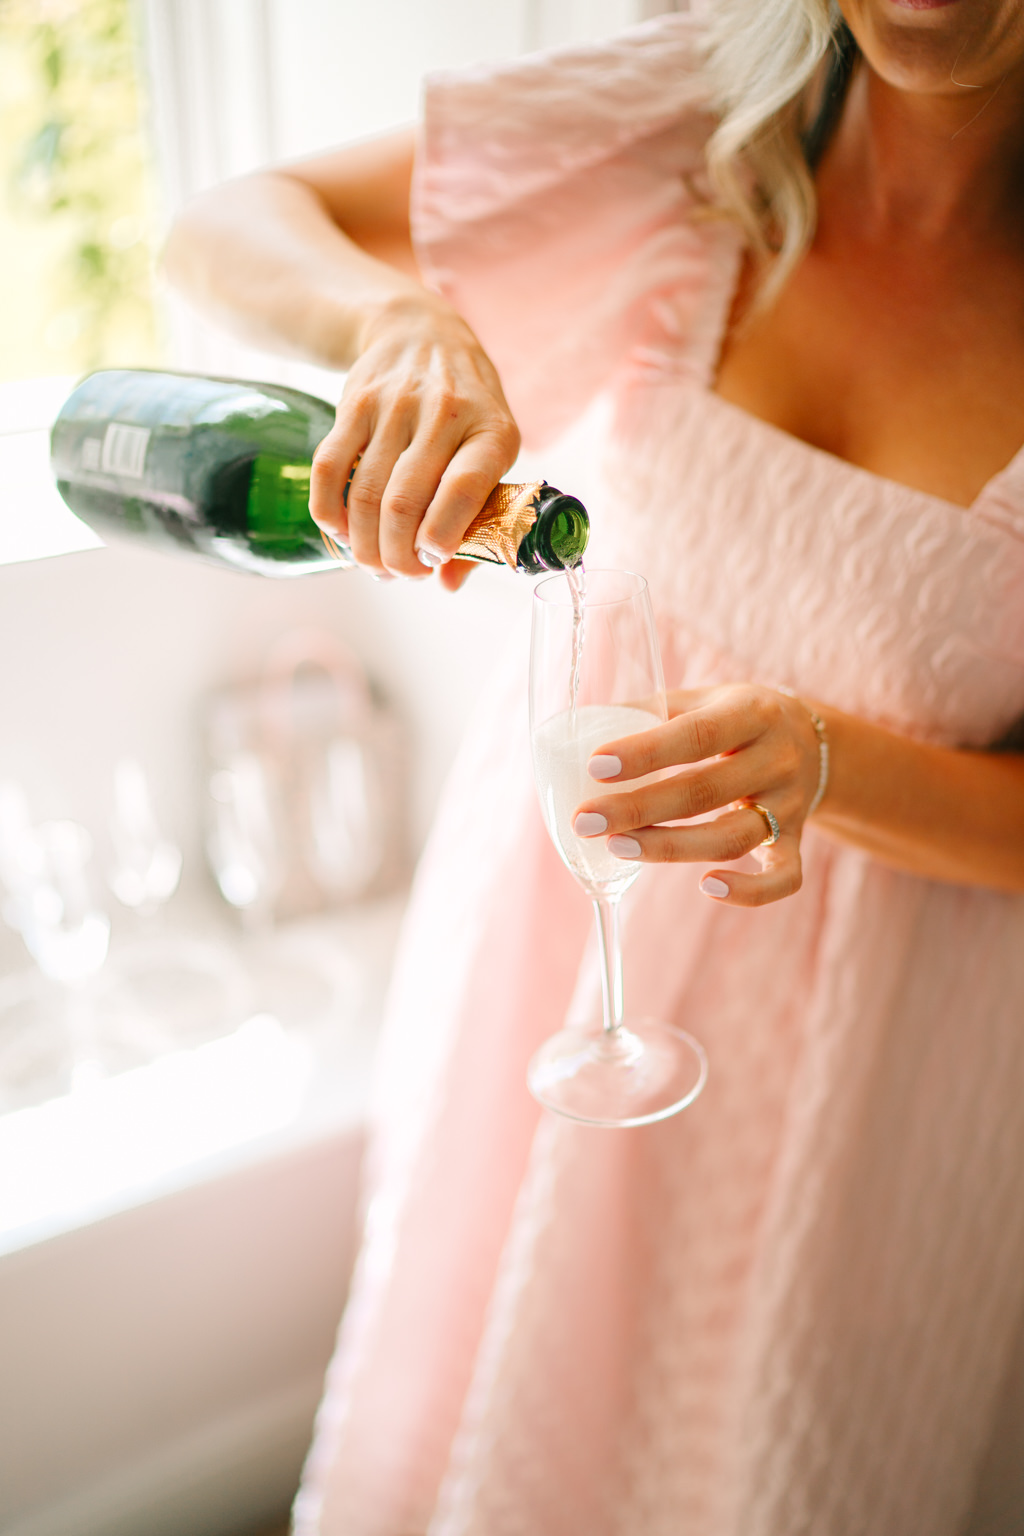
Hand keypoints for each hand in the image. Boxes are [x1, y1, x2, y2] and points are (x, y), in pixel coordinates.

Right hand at [309, 293, 520, 585]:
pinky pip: (329, 469)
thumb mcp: (491, 452)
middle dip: (396, 556)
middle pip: (404, 503)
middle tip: (399, 573)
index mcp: (491, 432)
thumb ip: (478, 518)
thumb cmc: (467, 410)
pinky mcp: (354, 405)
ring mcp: (394, 407)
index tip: (432, 561)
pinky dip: (329, 512)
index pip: (464, 487)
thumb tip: (448, 583)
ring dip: (363, 544)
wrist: (421, 333)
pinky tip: (340, 533)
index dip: (444, 533)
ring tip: (372, 563)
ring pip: (366, 494)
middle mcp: (443, 415)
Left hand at [572, 685, 824, 906]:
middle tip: (584, 820)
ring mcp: (790, 805)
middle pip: (705, 791)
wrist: (817, 742)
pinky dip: (751, 891)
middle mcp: (777, 758)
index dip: (645, 753)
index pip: (696, 734)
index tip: (595, 766)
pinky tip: (707, 888)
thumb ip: (650, 712)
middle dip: (639, 809)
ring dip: (672, 848)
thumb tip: (577, 728)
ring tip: (617, 848)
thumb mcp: (705, 699)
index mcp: (752, 712)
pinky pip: (784, 878)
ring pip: (733, 837)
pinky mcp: (797, 842)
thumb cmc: (738, 719)